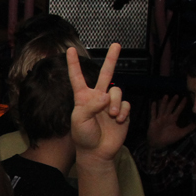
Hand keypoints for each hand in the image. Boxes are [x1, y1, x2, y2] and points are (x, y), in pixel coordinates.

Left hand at [69, 44, 130, 164]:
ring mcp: (110, 103)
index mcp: (82, 97)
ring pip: (117, 91)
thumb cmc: (83, 136)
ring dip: (114, 103)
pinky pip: (125, 104)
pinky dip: (122, 111)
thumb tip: (106, 96)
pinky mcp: (121, 111)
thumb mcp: (79, 120)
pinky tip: (118, 120)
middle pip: (106, 74)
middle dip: (111, 59)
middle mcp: (97, 97)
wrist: (97, 152)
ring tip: (110, 116)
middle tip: (116, 44)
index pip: (77, 78)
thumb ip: (90, 106)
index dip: (74, 64)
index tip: (70, 50)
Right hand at [147, 93, 192, 149]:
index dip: (182, 104)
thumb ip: (189, 128)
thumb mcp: (181, 133)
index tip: (185, 98)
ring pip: (162, 109)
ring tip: (166, 96)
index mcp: (173, 119)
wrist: (158, 144)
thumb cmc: (169, 139)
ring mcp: (159, 119)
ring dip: (163, 102)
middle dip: (173, 102)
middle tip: (177, 95)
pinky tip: (154, 102)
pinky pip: (153, 114)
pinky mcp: (153, 122)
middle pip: (170, 108)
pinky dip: (153, 108)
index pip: (178, 110)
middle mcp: (166, 117)